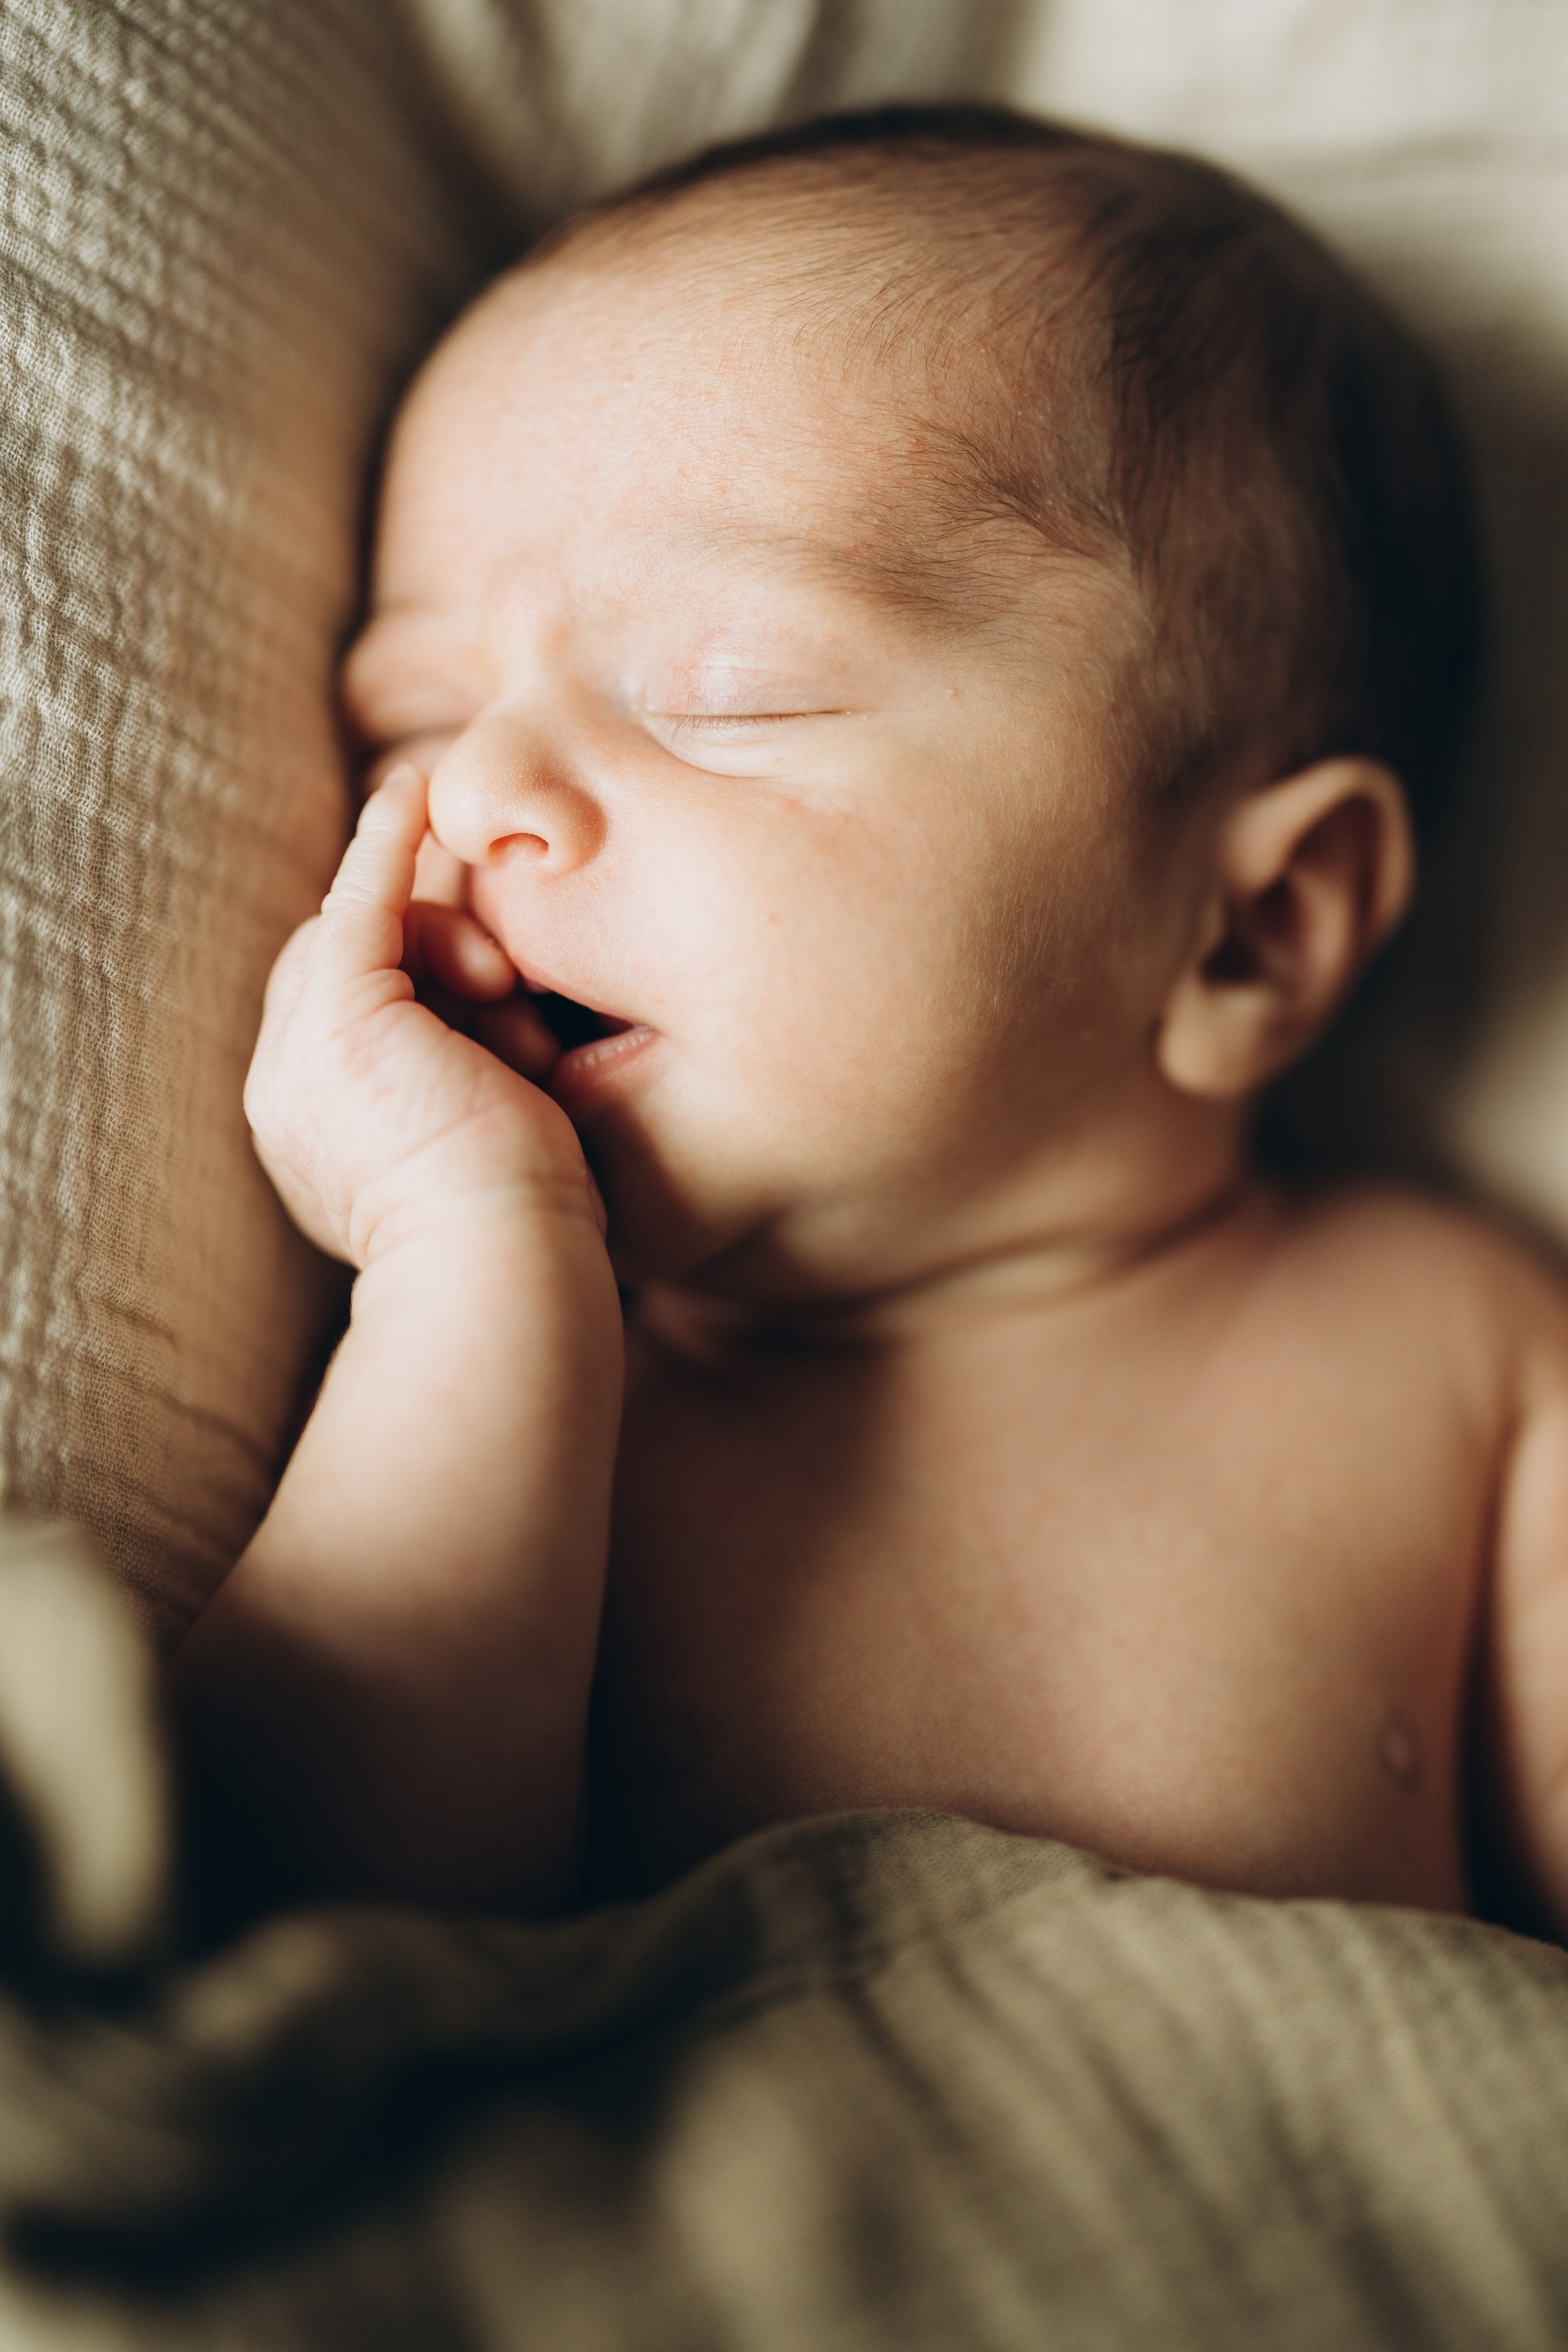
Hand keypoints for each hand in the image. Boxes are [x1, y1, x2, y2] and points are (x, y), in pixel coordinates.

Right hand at [246, 765, 596, 1264]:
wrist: (500, 1266)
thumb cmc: (526, 1238)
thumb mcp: (492, 1151)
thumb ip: (477, 1094)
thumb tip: (526, 1054)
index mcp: (322, 1135)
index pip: (360, 1020)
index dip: (422, 982)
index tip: (491, 981)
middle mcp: (290, 1093)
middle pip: (357, 970)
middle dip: (440, 965)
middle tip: (510, 997)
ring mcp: (301, 1051)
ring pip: (369, 941)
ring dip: (452, 950)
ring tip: (511, 1003)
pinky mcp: (336, 1010)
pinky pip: (360, 901)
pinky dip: (386, 844)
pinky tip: (412, 790)